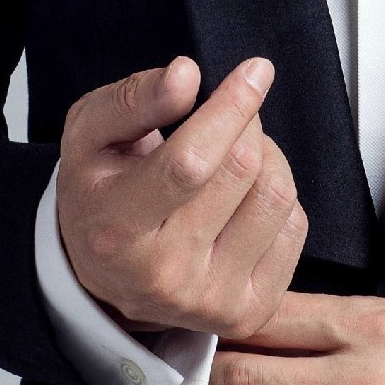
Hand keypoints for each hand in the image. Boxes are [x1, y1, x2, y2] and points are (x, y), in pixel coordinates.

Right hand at [55, 55, 307, 337]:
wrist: (100, 275)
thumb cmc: (99, 190)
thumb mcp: (90, 133)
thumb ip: (133, 99)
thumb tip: (187, 74)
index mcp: (118, 228)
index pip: (190, 162)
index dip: (231, 108)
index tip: (256, 70)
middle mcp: (164, 276)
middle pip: (241, 169)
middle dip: (246, 121)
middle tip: (229, 114)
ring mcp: (209, 302)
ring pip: (277, 194)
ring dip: (267, 156)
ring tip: (233, 157)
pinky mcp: (246, 314)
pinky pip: (295, 227)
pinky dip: (278, 196)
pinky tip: (244, 198)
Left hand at [209, 291, 384, 384]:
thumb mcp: (373, 315)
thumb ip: (309, 318)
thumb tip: (237, 322)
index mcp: (367, 328)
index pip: (268, 321)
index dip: (223, 323)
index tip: (203, 326)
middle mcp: (361, 382)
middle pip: (247, 378)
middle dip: (211, 373)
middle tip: (201, 368)